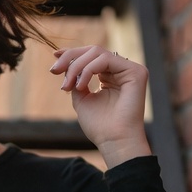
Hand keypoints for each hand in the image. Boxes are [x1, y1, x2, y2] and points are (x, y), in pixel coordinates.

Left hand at [50, 45, 151, 167]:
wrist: (113, 141)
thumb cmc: (99, 126)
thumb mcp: (81, 99)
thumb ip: (76, 80)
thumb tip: (65, 64)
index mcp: (110, 76)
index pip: (91, 56)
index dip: (72, 53)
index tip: (54, 56)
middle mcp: (120, 71)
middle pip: (93, 50)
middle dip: (70, 58)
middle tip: (54, 71)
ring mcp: (129, 70)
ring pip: (97, 53)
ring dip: (77, 67)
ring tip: (68, 86)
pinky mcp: (136, 72)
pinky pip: (106, 59)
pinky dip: (89, 70)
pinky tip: (81, 86)